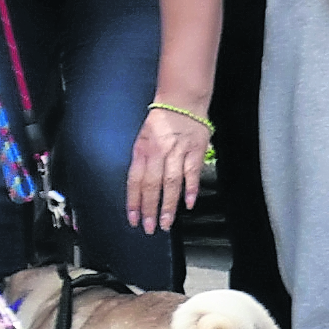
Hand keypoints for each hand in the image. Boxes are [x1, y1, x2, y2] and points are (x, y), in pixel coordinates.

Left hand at [127, 107, 206, 234]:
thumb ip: (140, 162)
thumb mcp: (142, 139)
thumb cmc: (160, 122)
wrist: (181, 102)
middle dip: (150, 209)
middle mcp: (158, 152)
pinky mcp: (195, 150)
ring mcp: (178, 152)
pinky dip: (191, 189)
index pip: (134, 180)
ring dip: (169, 205)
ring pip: (172, 182)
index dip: (133, 201)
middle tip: (150, 227)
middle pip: (152, 185)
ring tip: (167, 222)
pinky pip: (192, 173)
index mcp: (142, 150)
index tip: (133, 219)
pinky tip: (188, 204)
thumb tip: (137, 187)